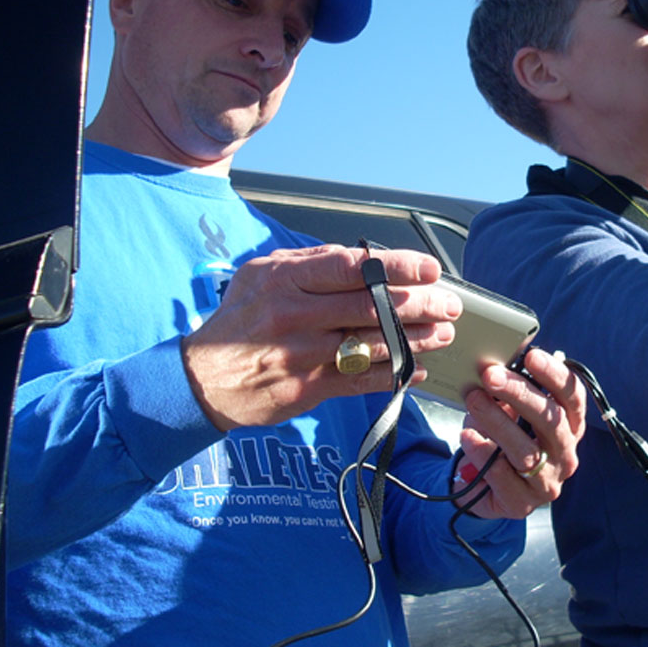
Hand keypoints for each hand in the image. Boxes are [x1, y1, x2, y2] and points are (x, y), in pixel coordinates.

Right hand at [181, 244, 460, 429]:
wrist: (199, 379)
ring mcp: (301, 355)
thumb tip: (361, 257)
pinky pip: (360, 381)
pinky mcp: (306, 390)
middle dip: (419, 305)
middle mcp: (294, 315)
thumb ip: (309, 263)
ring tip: (442, 334)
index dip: (397, 267)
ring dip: (414, 340)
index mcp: (285, 279)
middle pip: (370, 307)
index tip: (429, 268)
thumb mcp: (260, 275)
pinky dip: (394, 377)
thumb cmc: (238, 320)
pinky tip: (417, 370)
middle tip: (448, 304)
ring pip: (372, 345)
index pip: (352, 267)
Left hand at [453, 348, 586, 518]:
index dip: (555, 375)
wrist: (486, 486)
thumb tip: (493, 364)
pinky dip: (482, 453)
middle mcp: (565, 453)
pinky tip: (468, 436)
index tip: (532, 355)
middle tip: (491, 375)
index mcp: (570, 424)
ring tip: (473, 400)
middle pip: (551, 420)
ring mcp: (547, 482)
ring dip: (497, 422)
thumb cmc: (503, 438)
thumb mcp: (510, 411)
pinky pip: (503, 477)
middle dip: (520, 394)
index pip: (572, 396)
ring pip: (527, 451)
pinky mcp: (523, 503)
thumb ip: (509, 391)